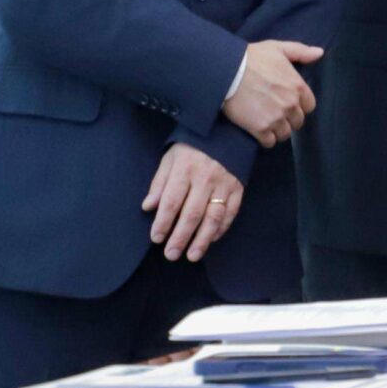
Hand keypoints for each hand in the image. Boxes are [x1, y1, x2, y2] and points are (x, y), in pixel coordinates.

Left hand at [143, 143, 241, 260]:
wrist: (227, 131)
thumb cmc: (192, 148)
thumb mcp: (170, 159)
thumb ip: (159, 183)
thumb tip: (148, 206)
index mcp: (185, 170)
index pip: (172, 201)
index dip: (163, 222)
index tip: (156, 239)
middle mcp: (205, 179)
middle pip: (192, 213)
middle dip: (181, 237)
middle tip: (171, 255)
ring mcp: (224, 184)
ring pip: (213, 216)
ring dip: (203, 239)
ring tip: (193, 255)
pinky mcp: (238, 188)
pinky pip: (231, 211)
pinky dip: (222, 228)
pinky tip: (212, 239)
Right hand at [221, 40, 322, 147]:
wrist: (226, 71)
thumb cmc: (252, 57)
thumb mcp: (278, 48)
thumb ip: (301, 52)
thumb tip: (320, 53)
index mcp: (298, 87)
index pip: (309, 106)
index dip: (299, 106)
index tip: (288, 104)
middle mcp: (291, 104)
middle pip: (297, 122)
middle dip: (289, 119)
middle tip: (275, 114)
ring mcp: (276, 118)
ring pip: (285, 134)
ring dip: (278, 131)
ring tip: (267, 124)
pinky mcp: (260, 129)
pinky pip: (270, 142)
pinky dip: (266, 139)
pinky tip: (259, 132)